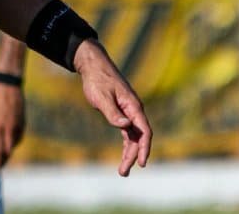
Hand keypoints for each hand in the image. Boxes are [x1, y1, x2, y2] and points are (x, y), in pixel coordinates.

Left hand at [0, 80, 24, 168]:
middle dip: (4, 160)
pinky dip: (14, 142)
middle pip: (8, 151)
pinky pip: (19, 137)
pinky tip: (9, 142)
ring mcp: (17, 126)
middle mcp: (8, 129)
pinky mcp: (22, 123)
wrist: (9, 86)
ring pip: (14, 145)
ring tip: (3, 154)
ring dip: (8, 151)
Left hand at [74, 39, 151, 176]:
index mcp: (133, 106)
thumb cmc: (97, 80)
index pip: (144, 131)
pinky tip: (125, 155)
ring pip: (134, 137)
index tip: (141, 163)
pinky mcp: (122, 112)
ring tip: (123, 170)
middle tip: (123, 172)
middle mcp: (134, 110)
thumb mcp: (102, 97)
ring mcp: (129, 112)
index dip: (144, 148)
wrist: (93, 66)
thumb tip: (125, 126)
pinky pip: (128, 132)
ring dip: (130, 153)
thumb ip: (113, 113)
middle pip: (139, 137)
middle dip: (134, 156)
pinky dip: (127, 144)